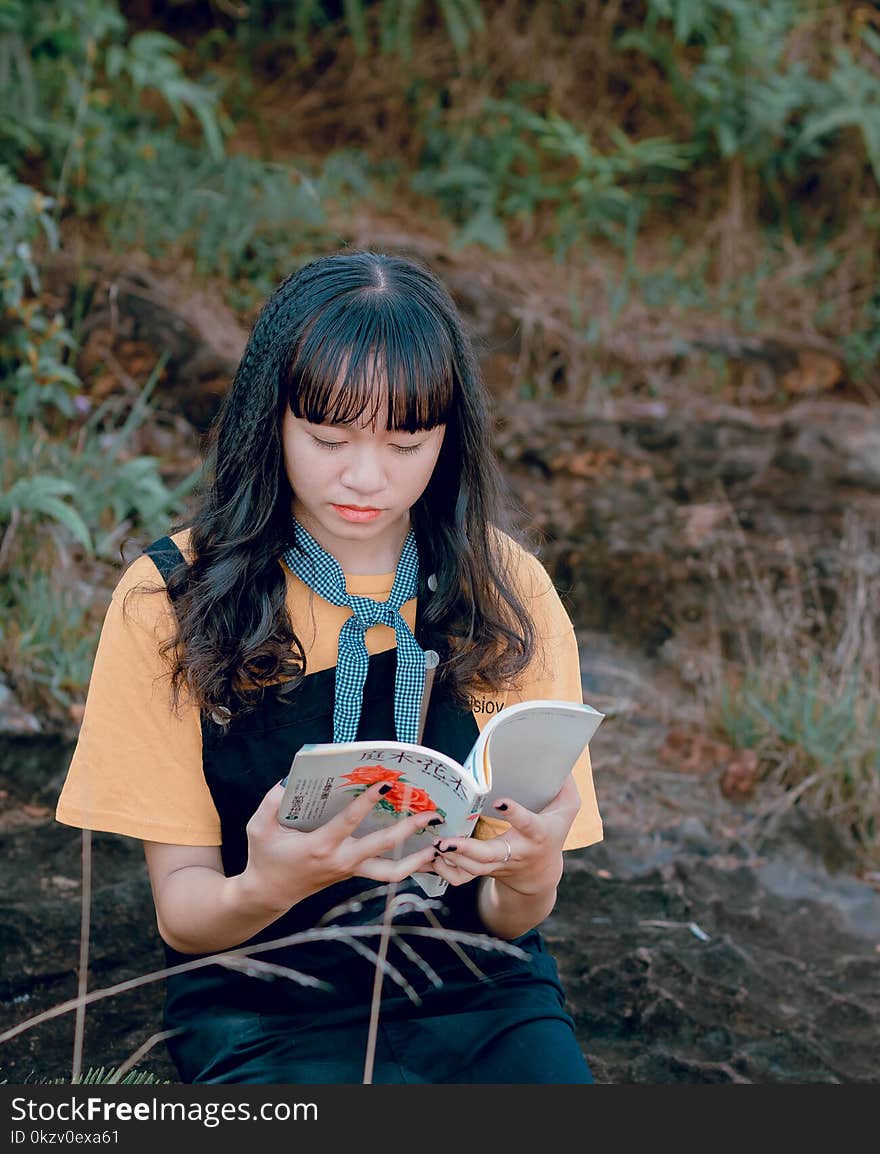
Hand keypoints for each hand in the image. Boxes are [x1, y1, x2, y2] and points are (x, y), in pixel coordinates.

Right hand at [240, 780, 440, 912]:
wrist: (269, 894)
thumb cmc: (265, 857)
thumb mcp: (259, 828)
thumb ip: (271, 803)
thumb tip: (289, 781)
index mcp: (320, 846)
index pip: (349, 822)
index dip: (368, 802)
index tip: (387, 783)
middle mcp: (341, 860)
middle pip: (382, 847)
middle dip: (408, 829)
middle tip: (430, 813)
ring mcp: (350, 870)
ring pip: (391, 872)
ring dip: (417, 859)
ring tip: (439, 844)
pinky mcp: (354, 874)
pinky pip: (385, 873)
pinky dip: (408, 866)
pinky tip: (426, 854)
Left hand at [430, 774, 580, 895]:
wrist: (541, 874)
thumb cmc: (553, 833)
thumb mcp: (567, 811)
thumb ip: (566, 787)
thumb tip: (565, 759)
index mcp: (536, 834)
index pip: (527, 824)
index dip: (515, 814)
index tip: (500, 801)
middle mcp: (516, 852)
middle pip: (490, 855)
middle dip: (467, 850)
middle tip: (445, 842)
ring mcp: (498, 865)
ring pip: (473, 869)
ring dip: (451, 858)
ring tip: (433, 844)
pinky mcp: (484, 872)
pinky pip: (462, 878)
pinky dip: (445, 870)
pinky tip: (431, 857)